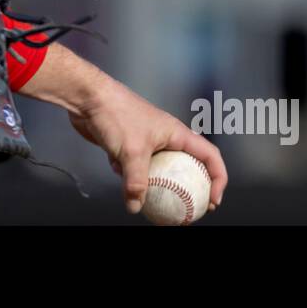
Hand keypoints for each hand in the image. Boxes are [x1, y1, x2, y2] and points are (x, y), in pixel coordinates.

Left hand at [67, 80, 227, 215]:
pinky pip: (134, 166)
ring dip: (154, 184)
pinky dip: (128, 172)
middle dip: (188, 189)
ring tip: (152, 203)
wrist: (87, 97)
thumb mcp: (131, 152)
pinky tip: (115, 170)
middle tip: (187, 210)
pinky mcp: (127, 144)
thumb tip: (136, 207)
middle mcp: (166, 137)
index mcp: (177, 133)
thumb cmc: (116, 115)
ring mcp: (146, 140)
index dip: (218, 179)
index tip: (211, 202)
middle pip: (186, 167)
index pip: (210, 156)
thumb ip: (136, 182)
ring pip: (158, 169)